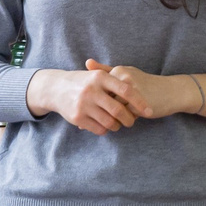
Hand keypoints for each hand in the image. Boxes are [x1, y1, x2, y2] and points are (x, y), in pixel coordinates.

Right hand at [26, 64, 140, 133]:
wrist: (55, 88)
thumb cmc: (84, 82)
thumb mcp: (97, 75)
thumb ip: (117, 80)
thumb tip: (142, 90)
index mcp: (100, 77)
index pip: (126, 90)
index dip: (140, 102)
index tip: (149, 111)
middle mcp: (91, 90)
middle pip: (118, 110)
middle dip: (129, 119)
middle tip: (132, 121)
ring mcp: (83, 104)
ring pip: (109, 122)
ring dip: (117, 126)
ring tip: (118, 124)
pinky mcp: (77, 117)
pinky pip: (99, 129)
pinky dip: (106, 130)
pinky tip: (106, 126)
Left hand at [98, 64, 203, 119]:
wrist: (172, 92)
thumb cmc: (146, 84)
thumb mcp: (126, 73)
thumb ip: (106, 69)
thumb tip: (87, 62)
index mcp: (118, 71)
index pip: (99, 90)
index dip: (102, 99)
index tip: (105, 102)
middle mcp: (123, 79)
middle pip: (105, 101)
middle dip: (107, 108)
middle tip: (112, 110)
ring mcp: (131, 92)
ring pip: (113, 110)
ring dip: (117, 115)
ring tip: (126, 113)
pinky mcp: (139, 104)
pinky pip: (124, 117)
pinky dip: (127, 119)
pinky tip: (134, 117)